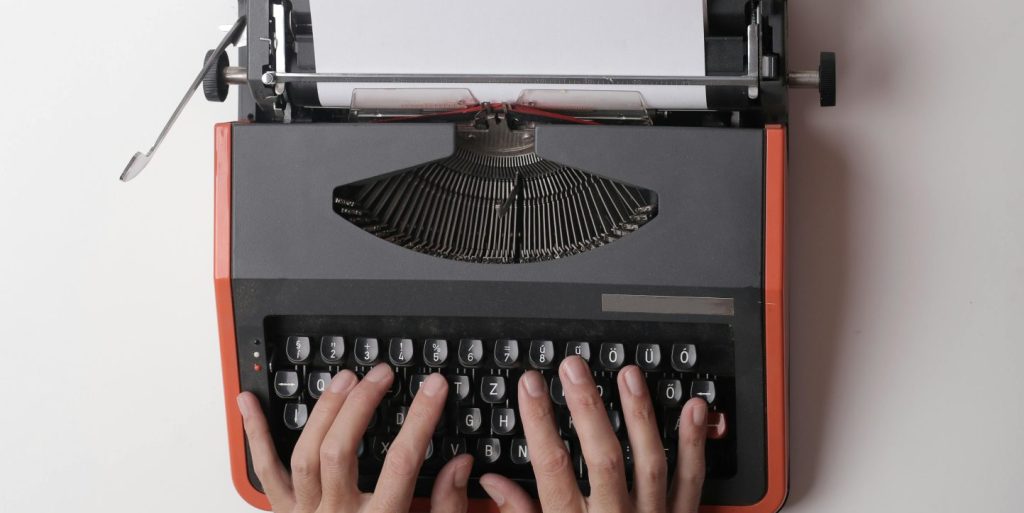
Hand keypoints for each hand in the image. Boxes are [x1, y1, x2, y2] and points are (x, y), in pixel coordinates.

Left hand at [236, 363, 471, 512]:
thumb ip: (448, 508)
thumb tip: (461, 465)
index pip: (403, 462)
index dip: (420, 418)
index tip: (434, 387)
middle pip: (341, 450)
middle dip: (362, 404)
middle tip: (382, 374)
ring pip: (306, 455)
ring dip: (323, 411)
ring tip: (344, 380)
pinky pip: (266, 472)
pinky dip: (256, 435)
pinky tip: (250, 403)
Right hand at [477, 356, 707, 512]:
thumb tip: (490, 482)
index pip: (552, 468)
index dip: (539, 422)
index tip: (530, 385)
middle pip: (602, 456)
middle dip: (586, 406)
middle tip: (573, 367)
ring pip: (650, 461)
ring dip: (640, 414)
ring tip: (627, 374)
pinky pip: (692, 480)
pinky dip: (696, 443)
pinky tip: (695, 409)